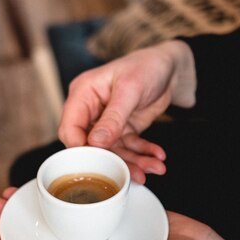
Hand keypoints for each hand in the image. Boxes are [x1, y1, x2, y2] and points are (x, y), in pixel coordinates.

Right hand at [58, 40, 196, 182]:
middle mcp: (91, 110)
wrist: (169, 67)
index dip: (80, 148)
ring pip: (113, 150)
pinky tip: (157, 157)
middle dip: (112, 161)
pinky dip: (143, 153)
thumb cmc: (146, 66)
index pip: (70, 127)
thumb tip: (96, 142)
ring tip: (153, 168)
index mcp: (83, 94)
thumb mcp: (130, 89)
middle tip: (130, 173)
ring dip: (133, 161)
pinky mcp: (123, 129)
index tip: (98, 163)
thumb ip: (113, 117)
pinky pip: (129, 147)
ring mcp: (107, 121)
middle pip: (91, 145)